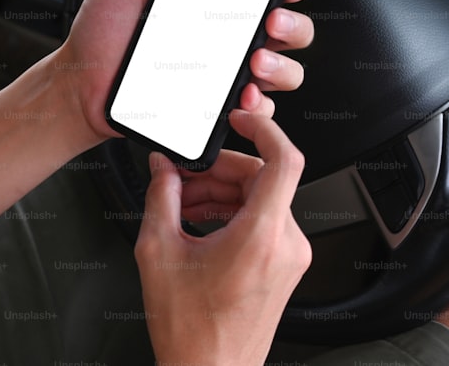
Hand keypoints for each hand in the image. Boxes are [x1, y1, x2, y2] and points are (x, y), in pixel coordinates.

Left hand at [54, 0, 314, 147]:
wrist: (77, 85)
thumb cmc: (97, 33)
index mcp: (208, 1)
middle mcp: (223, 37)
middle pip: (288, 29)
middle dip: (293, 25)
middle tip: (271, 22)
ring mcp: (222, 74)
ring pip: (283, 72)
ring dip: (281, 68)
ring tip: (254, 64)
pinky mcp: (213, 107)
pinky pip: (255, 112)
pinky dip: (259, 108)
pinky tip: (243, 98)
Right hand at [136, 111, 311, 365]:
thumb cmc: (190, 329)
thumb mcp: (158, 251)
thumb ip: (161, 197)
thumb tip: (163, 168)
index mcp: (261, 237)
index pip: (285, 161)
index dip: (265, 130)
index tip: (241, 120)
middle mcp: (286, 245)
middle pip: (262, 178)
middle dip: (218, 171)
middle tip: (181, 179)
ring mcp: (290, 257)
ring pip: (261, 198)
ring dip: (221, 191)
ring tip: (182, 205)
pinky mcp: (285, 266)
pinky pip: (263, 219)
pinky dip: (231, 211)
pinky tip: (199, 222)